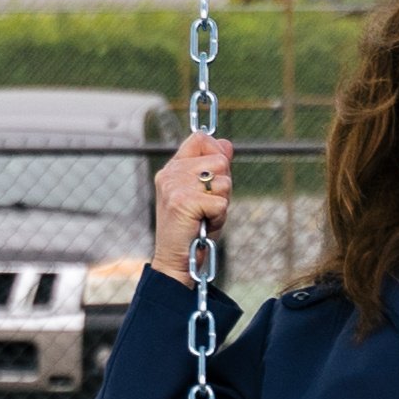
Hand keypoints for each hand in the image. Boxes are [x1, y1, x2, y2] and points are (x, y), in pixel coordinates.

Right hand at [151, 132, 232, 263]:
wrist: (175, 261)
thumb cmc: (192, 229)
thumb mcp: (204, 193)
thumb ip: (214, 168)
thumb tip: (227, 144)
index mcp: (173, 168)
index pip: (200, 138)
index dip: (216, 151)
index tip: (215, 174)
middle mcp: (171, 173)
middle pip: (219, 160)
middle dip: (223, 185)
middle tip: (208, 205)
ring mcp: (175, 187)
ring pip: (224, 181)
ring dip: (222, 202)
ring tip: (205, 216)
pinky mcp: (183, 202)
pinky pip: (221, 202)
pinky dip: (219, 217)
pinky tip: (204, 224)